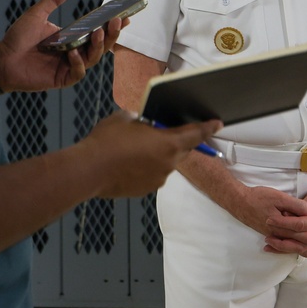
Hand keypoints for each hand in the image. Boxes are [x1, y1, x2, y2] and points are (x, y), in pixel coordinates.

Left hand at [0, 0, 125, 91]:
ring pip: (93, 58)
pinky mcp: (62, 78)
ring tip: (97, 34)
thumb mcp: (36, 15)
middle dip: (111, 34)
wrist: (2, 59)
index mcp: (71, 37)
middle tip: (117, 22)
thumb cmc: (17, 38)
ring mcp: (69, 65)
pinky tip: (73, 53)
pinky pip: (77, 72)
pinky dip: (78, 63)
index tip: (124, 15)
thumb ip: (52, 1)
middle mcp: (74, 51)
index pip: (96, 31)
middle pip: (100, 45)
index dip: (111, 25)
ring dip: (98, 46)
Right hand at [79, 111, 222, 198]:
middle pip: (182, 151)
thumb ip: (139, 120)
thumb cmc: (108, 141)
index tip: (217, 124)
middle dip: (176, 142)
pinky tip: (128, 163)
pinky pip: (152, 175)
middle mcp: (168, 163)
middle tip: (163, 133)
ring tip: (135, 149)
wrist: (89, 170)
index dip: (208, 128)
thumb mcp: (124, 118)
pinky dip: (146, 168)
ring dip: (157, 156)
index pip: (195, 134)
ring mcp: (158, 179)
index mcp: (168, 143)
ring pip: (165, 164)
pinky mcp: (145, 190)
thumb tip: (140, 122)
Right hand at [220, 184, 306, 256]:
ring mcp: (275, 236)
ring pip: (296, 246)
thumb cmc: (258, 197)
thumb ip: (296, 205)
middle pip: (305, 243)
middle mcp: (280, 235)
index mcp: (284, 227)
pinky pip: (287, 244)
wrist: (238, 202)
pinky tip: (301, 243)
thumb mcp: (278, 197)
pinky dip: (298, 245)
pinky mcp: (271, 234)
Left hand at [263, 177, 306, 256]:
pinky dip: (295, 249)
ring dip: (288, 249)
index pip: (301, 225)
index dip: (284, 223)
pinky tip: (282, 248)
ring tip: (271, 246)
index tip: (269, 220)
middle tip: (267, 236)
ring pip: (305, 249)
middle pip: (302, 242)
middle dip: (283, 240)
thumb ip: (303, 205)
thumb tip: (288, 213)